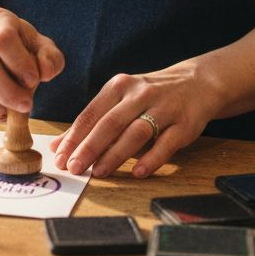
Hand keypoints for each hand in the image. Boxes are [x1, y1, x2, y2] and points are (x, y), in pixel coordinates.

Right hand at [0, 7, 64, 123]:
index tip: (34, 80)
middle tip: (27, 105)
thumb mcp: (37, 43)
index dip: (20, 63)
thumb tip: (46, 73)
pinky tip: (0, 113)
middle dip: (9, 93)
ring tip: (12, 113)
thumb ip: (50, 57)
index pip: (3, 39)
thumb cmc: (15, 43)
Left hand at [51, 60, 219, 177]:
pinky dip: (152, 158)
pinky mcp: (185, 124)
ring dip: (115, 154)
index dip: (74, 137)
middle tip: (74, 168)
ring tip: (98, 172)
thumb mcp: (119, 100)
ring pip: (136, 132)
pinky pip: (166, 143)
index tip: (60, 157)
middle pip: (110, 122)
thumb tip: (57, 146)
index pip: (91, 113)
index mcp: (119, 87)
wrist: (197, 83)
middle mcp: (140, 94)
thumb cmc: (149, 96)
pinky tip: (138, 172)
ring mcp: (164, 108)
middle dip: (89, 147)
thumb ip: (91, 122)